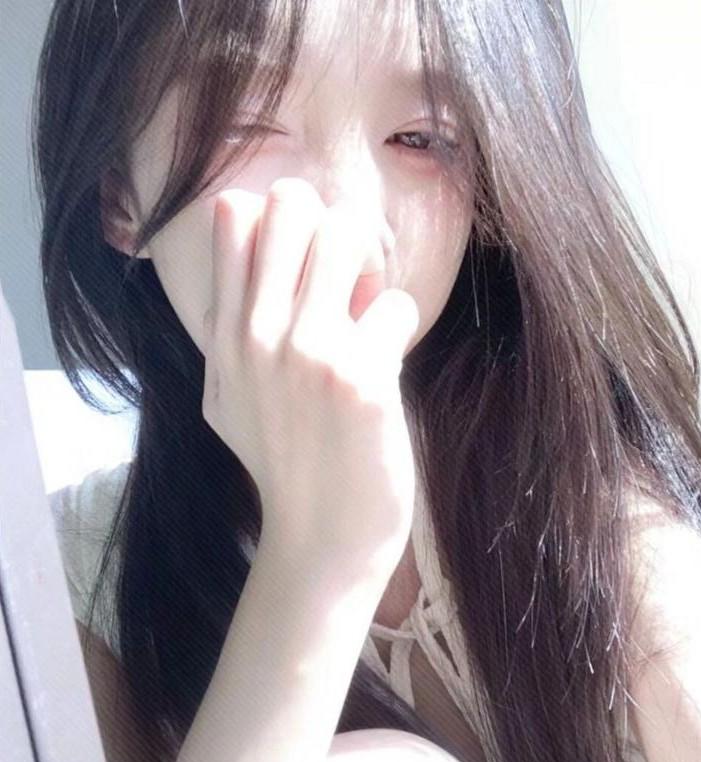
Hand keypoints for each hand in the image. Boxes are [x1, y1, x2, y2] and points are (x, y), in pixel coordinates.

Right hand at [201, 179, 419, 580]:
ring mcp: (309, 352)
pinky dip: (396, 327)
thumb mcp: (227, 399)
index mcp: (224, 335)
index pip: (231, 215)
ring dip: (369, 268)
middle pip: (291, 203)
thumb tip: (288, 261)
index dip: (277, 220)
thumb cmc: (285, 465)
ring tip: (366, 315)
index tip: (301, 263)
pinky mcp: (362, 377)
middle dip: (329, 228)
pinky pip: (395, 303)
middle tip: (345, 278)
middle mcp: (257, 334)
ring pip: (347, 233)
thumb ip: (233, 329)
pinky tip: (385, 366)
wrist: (321, 539)